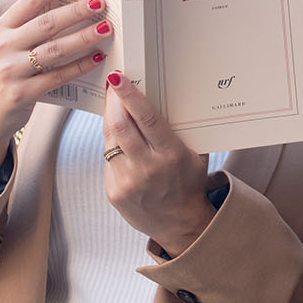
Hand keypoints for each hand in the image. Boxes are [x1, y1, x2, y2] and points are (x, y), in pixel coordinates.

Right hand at [0, 0, 112, 201]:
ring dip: (83, 37)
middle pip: (46, 24)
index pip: (29, 2)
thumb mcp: (8, 47)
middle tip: (100, 1)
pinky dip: (80, 66)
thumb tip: (71, 2)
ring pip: (55, 49)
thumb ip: (30, 28)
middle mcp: (3, 47)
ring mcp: (11, 71)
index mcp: (1, 30)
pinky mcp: (22, 93)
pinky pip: (58, 76)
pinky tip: (98, 57)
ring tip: (107, 27)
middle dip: (76, 11)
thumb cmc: (7, 73)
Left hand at [102, 72, 213, 256]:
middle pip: (121, 126)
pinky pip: (108, 158)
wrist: (179, 223)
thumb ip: (180, 130)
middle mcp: (147, 168)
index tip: (120, 79)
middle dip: (113, 101)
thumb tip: (165, 96)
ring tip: (112, 104)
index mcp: (170, 155)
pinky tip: (117, 135)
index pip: (146, 119)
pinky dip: (111, 143)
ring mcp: (127, 182)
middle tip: (113, 85)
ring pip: (109, 140)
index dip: (130, 96)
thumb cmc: (189, 182)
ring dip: (109, 118)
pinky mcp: (114, 192)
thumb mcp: (194, 154)